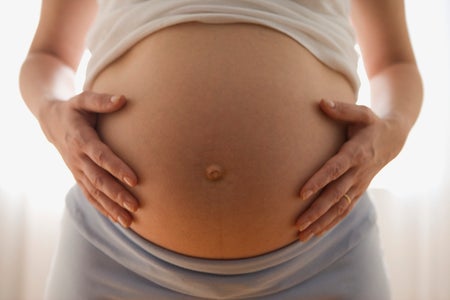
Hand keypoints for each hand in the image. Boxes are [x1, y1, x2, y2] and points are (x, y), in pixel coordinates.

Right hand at [40, 91, 138, 226]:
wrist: (52, 122)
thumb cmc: (74, 109)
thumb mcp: (83, 100)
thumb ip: (101, 100)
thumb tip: (123, 99)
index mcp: (81, 139)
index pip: (101, 156)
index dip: (117, 168)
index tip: (135, 180)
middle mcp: (78, 158)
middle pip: (98, 180)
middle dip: (117, 195)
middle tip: (136, 206)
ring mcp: (77, 170)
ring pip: (94, 192)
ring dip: (111, 207)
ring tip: (129, 221)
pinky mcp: (78, 176)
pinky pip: (89, 195)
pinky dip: (102, 208)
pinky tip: (117, 219)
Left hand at [296, 99, 406, 240]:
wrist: (392, 139)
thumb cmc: (370, 124)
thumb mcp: (361, 112)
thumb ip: (342, 109)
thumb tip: (321, 102)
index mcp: (356, 153)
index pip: (334, 170)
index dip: (318, 181)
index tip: (300, 193)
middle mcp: (358, 173)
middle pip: (335, 196)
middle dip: (316, 212)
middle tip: (297, 224)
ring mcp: (359, 186)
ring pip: (339, 209)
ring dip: (321, 223)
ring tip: (301, 236)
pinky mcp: (358, 192)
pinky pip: (345, 211)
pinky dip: (331, 224)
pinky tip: (316, 233)